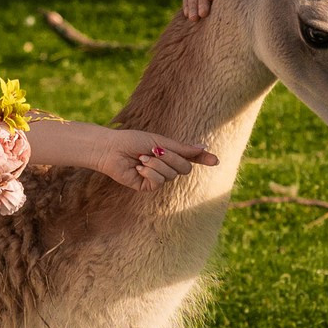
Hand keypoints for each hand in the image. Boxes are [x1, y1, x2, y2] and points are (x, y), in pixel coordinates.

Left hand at [90, 127, 218, 190]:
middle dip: (172, 159)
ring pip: (171, 175)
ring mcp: (157, 177)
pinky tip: (138, 168)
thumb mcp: (160, 141)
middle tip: (155, 150)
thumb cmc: (132, 141)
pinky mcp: (147, 186)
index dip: (203, 159)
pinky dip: (149, 172)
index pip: (191, 158)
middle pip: (184, 169)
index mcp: (170, 153)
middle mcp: (166, 166)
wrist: (111, 149)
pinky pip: (158, 182)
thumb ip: (182, 148)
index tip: (215, 161)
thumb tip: (203, 149)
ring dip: (156, 164)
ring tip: (141, 158)